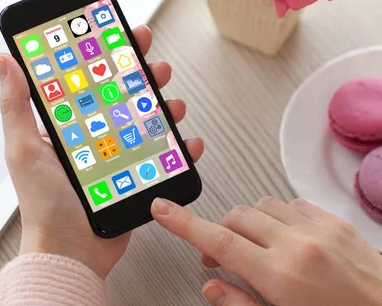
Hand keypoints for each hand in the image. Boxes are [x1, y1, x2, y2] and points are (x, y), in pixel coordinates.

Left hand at [0, 26, 204, 278]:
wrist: (69, 251)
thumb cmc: (41, 203)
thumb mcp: (22, 147)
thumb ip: (14, 103)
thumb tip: (3, 59)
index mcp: (65, 126)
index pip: (86, 81)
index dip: (104, 56)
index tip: (118, 33)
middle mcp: (91, 138)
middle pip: (121, 97)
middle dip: (141, 77)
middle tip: (153, 63)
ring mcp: (116, 157)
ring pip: (145, 122)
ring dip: (163, 108)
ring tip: (174, 103)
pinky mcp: (135, 178)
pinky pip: (161, 158)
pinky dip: (178, 149)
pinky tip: (187, 142)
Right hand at [151, 196, 381, 305]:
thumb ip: (241, 304)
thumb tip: (211, 287)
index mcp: (281, 276)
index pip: (218, 241)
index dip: (184, 224)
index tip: (163, 210)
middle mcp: (298, 244)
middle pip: (236, 217)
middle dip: (220, 232)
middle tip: (220, 258)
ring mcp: (319, 229)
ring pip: (262, 206)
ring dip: (250, 223)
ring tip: (256, 248)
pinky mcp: (336, 222)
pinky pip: (292, 204)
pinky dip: (279, 216)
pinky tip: (285, 237)